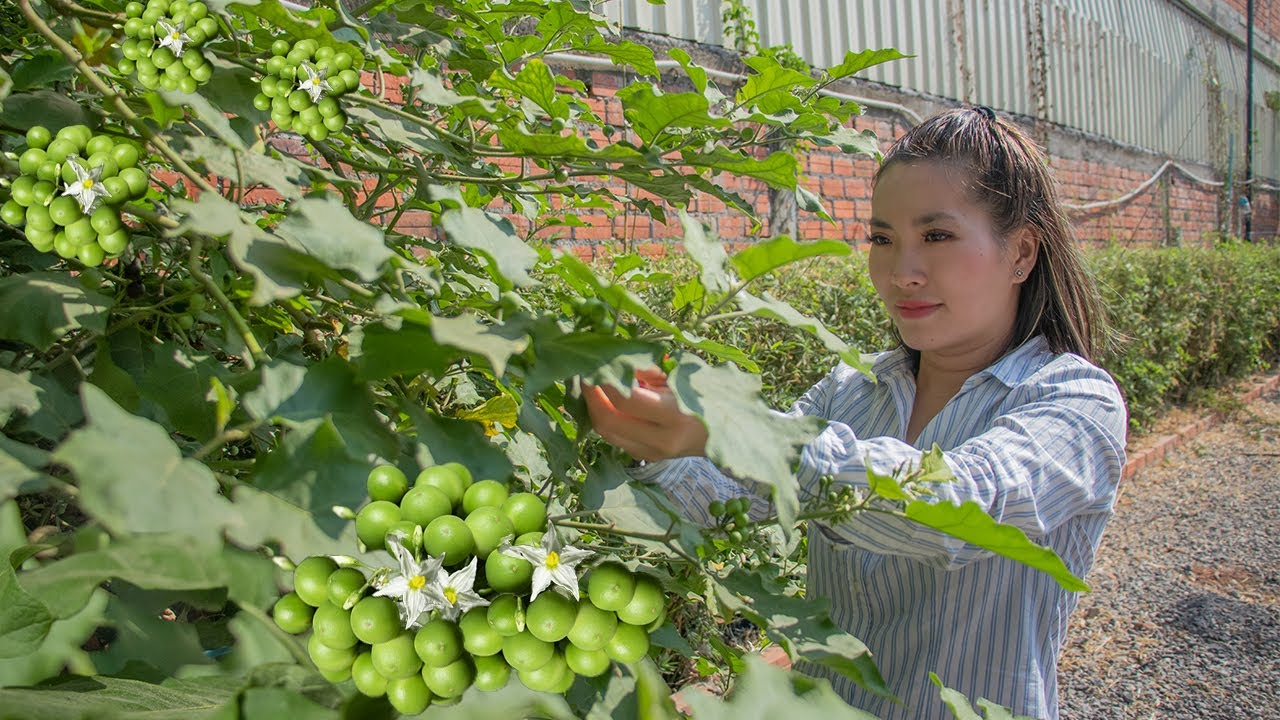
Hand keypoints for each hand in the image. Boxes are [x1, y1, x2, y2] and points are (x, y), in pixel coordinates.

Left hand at [583, 366, 708, 461]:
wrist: (728, 434)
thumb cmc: (709, 396)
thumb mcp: (683, 376)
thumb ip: (649, 371)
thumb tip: (616, 363)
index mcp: (675, 415)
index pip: (626, 400)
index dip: (603, 381)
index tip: (593, 363)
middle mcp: (662, 440)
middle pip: (609, 420)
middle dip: (591, 396)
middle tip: (585, 374)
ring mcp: (653, 454)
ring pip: (607, 433)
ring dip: (594, 408)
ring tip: (591, 386)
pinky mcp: (647, 458)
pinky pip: (616, 438)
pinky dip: (606, 418)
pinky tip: (604, 401)